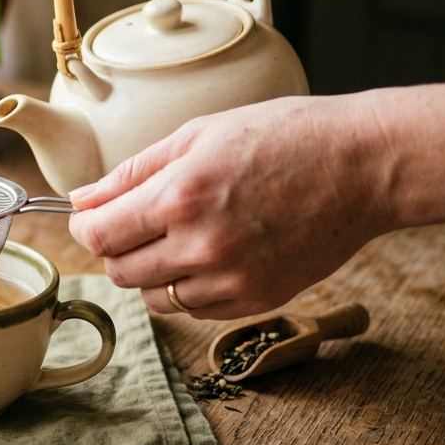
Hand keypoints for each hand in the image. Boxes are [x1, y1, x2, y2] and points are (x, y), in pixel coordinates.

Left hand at [67, 95, 393, 318]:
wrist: (362, 165)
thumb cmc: (283, 137)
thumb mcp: (197, 134)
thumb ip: (132, 172)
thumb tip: (82, 199)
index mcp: (180, 198)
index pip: (99, 235)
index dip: (84, 226)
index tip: (90, 216)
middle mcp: (201, 246)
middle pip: (119, 271)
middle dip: (113, 247)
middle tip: (130, 222)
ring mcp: (231, 280)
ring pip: (153, 297)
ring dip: (147, 271)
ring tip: (171, 236)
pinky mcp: (258, 300)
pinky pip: (193, 310)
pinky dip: (184, 288)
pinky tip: (203, 255)